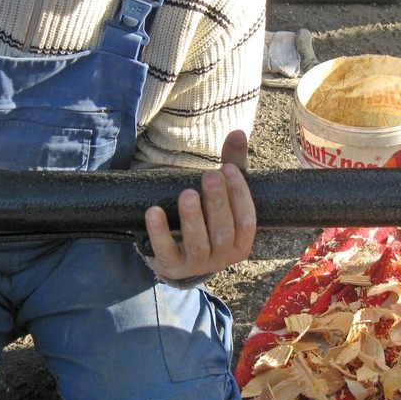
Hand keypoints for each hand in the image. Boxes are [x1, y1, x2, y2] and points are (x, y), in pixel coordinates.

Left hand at [143, 130, 255, 280]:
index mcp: (241, 243)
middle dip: (217, 203)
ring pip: (198, 244)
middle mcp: (222, 258)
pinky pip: (166, 250)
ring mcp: (197, 265)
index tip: (228, 169)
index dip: (240, 195)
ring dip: (193, 218)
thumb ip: (232, 165)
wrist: (180, 256)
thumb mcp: (223, 195)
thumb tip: (238, 133)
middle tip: (209, 176)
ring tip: (187, 194)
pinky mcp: (172, 266)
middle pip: (223, 232)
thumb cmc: (209, 219)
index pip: (247, 220)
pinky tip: (153, 211)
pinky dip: (159, 232)